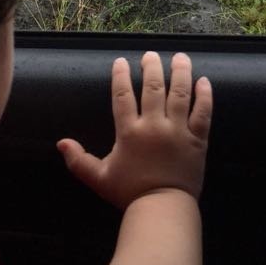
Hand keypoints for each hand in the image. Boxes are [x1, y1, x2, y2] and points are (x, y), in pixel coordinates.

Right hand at [57, 51, 211, 208]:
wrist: (162, 210)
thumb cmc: (129, 194)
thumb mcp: (99, 178)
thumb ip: (79, 160)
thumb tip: (60, 143)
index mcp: (129, 132)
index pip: (123, 96)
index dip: (121, 76)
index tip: (121, 61)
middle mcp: (154, 125)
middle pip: (153, 87)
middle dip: (152, 67)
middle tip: (151, 54)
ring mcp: (178, 130)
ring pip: (180, 93)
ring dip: (180, 72)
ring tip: (180, 57)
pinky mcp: (197, 139)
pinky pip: (203, 112)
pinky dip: (204, 95)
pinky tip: (204, 81)